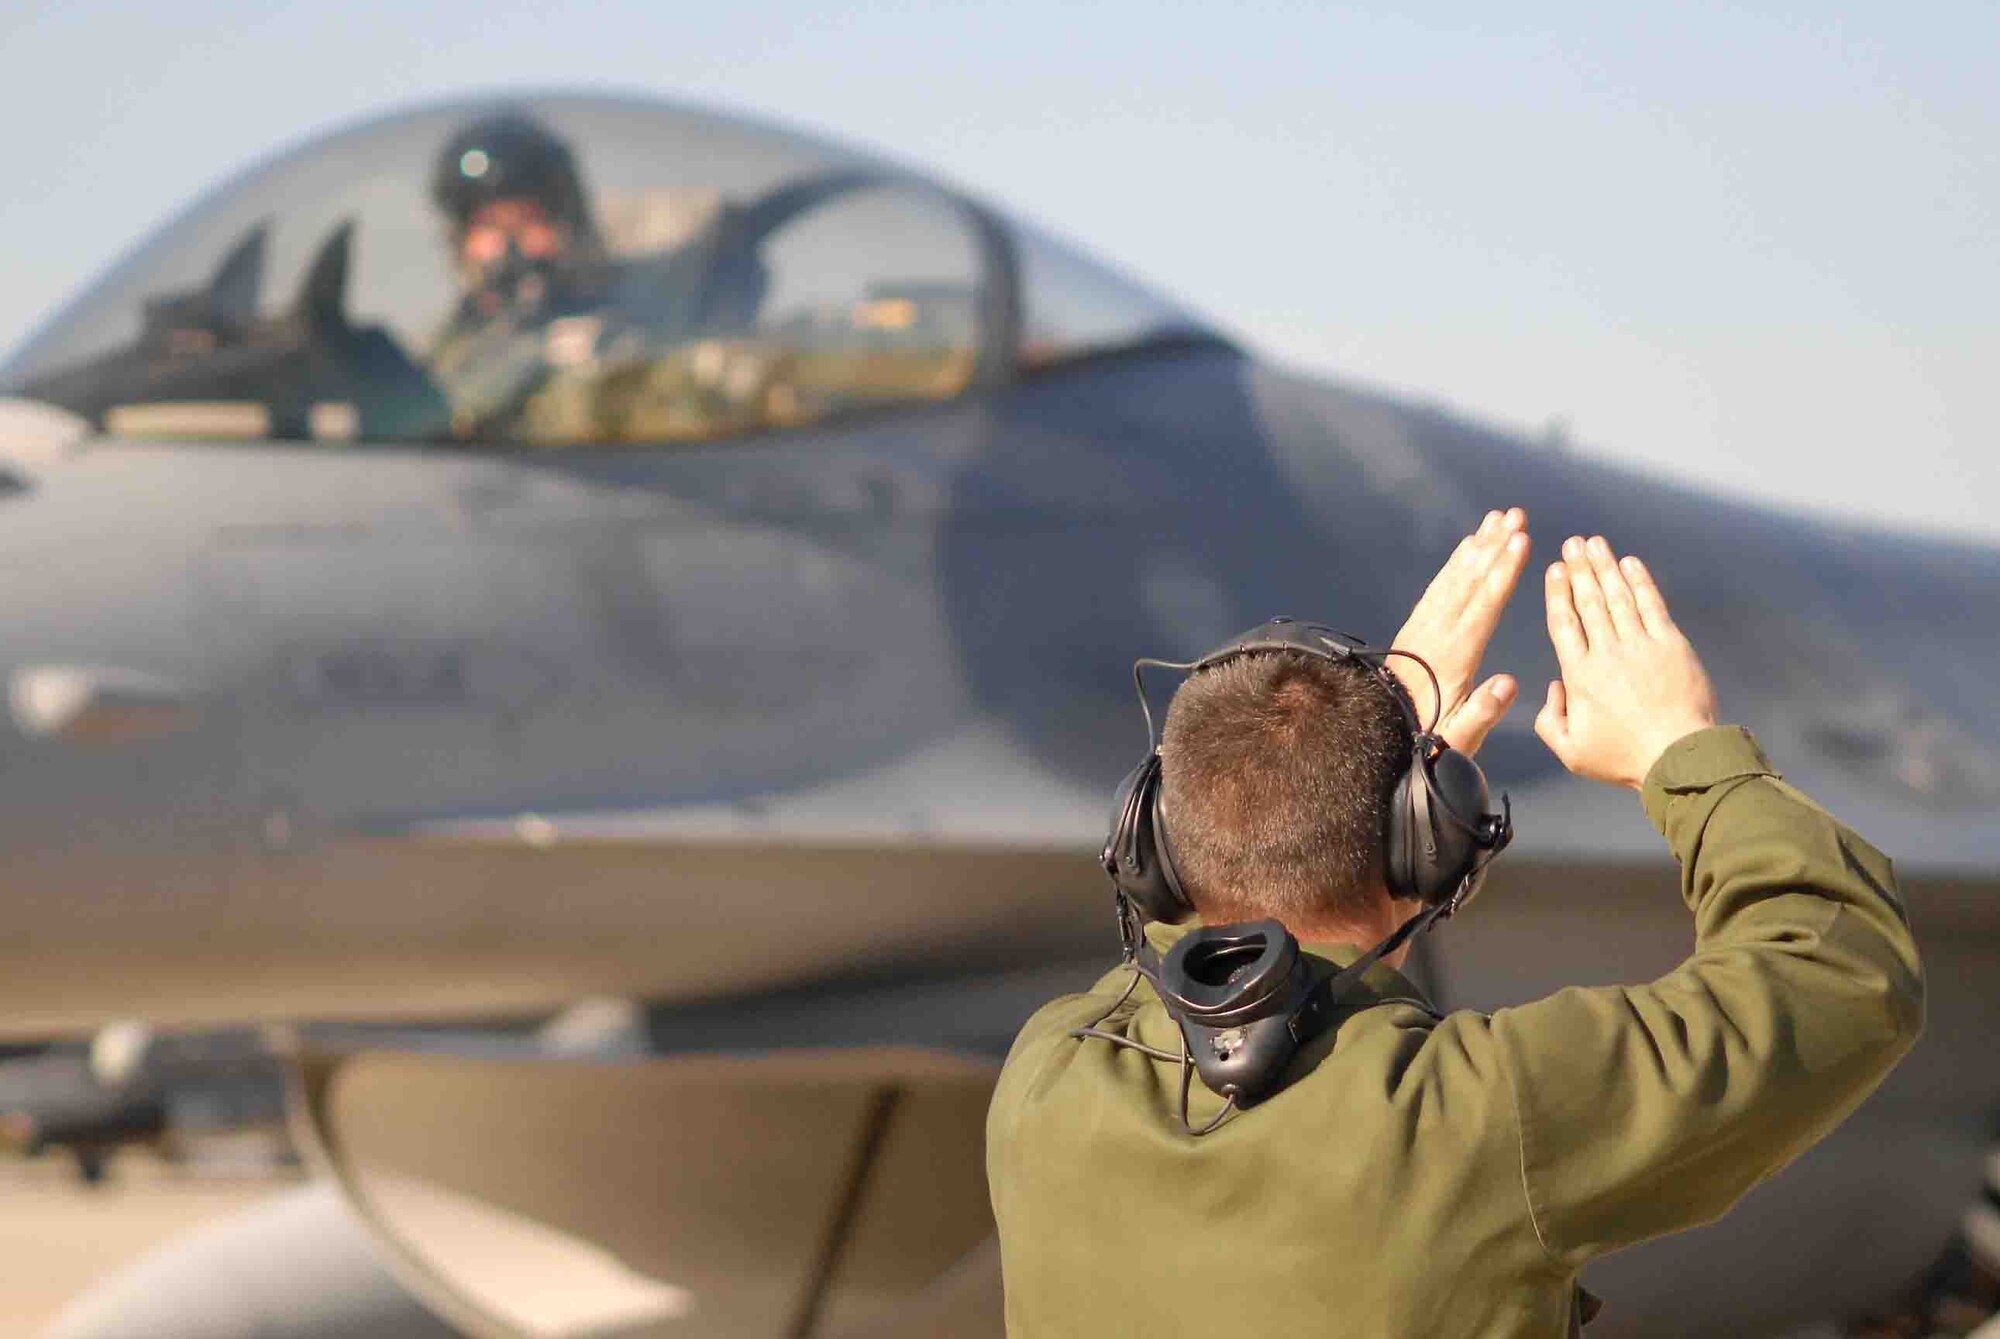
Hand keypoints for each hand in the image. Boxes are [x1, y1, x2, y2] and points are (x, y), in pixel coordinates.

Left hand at [1390, 507, 1531, 755]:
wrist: (1381, 729)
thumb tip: (1509, 684)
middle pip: (1470, 580)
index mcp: (1454, 655)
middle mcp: (1437, 632)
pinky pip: (1438, 584)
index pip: (1483, 606)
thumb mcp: (1458, 737)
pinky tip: (1469, 544)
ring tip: (1498, 518)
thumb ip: (1483, 712)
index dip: (1503, 573)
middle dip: (1495, 545)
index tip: (1520, 542)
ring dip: (1478, 546)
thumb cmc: (1428, 735)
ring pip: (1454, 576)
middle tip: (1516, 515)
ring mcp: (1424, 624)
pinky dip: (1455, 561)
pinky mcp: (1417, 624)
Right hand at [1535, 536, 1718, 788]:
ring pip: (1618, 597)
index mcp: (1579, 676)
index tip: (1554, 569)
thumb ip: (1550, 720)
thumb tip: (1553, 688)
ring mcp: (1641, 646)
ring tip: (1595, 543)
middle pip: (1589, 602)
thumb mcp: (1571, 751)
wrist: (1678, 756)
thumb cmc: (1624, 758)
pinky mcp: (1671, 646)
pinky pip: (1652, 605)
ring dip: (1605, 567)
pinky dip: (1641, 582)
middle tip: (1572, 543)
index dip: (1557, 593)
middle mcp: (1607, 653)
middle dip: (1579, 569)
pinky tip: (1631, 563)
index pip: (1564, 624)